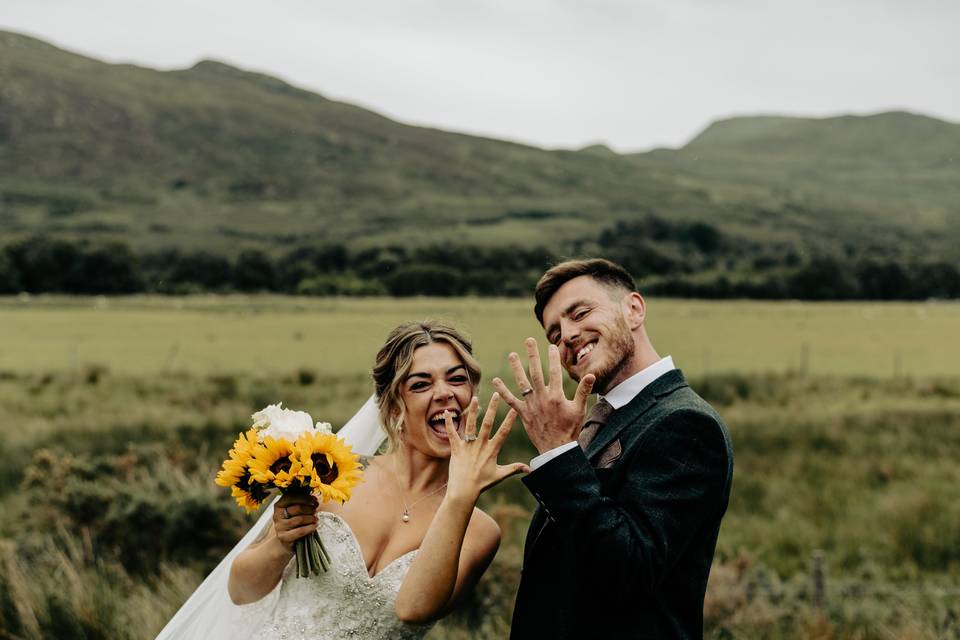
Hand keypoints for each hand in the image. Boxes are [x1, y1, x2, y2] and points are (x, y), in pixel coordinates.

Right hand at [273, 493, 318, 552]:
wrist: (286, 540)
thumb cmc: (293, 522)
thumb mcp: (294, 511)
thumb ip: (301, 503)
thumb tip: (314, 499)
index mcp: (279, 505)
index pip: (290, 497)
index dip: (304, 498)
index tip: (314, 500)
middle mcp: (277, 515)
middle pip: (297, 508)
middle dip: (310, 509)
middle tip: (316, 511)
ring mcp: (279, 526)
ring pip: (299, 519)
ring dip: (310, 518)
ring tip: (316, 518)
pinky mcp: (284, 537)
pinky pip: (300, 531)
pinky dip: (310, 527)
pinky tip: (315, 525)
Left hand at [442, 394, 528, 503]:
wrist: (464, 491)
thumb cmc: (482, 484)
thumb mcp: (500, 475)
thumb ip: (514, 469)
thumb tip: (529, 469)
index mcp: (492, 450)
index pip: (503, 432)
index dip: (510, 420)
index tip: (515, 409)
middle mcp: (480, 445)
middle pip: (488, 423)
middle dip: (493, 408)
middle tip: (496, 395)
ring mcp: (468, 446)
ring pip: (471, 425)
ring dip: (473, 411)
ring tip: (475, 398)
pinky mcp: (456, 448)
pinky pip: (452, 433)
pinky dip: (449, 423)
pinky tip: (447, 412)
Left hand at [492, 337, 595, 453]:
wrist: (557, 449)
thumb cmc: (570, 429)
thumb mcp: (579, 409)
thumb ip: (583, 391)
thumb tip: (591, 375)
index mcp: (557, 396)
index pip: (555, 372)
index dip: (553, 358)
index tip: (551, 346)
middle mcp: (542, 398)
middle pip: (536, 372)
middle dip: (533, 355)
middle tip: (528, 340)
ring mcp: (531, 405)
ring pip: (522, 383)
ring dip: (517, 368)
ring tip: (512, 354)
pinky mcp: (523, 413)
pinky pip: (511, 401)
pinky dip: (503, 391)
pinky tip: (496, 381)